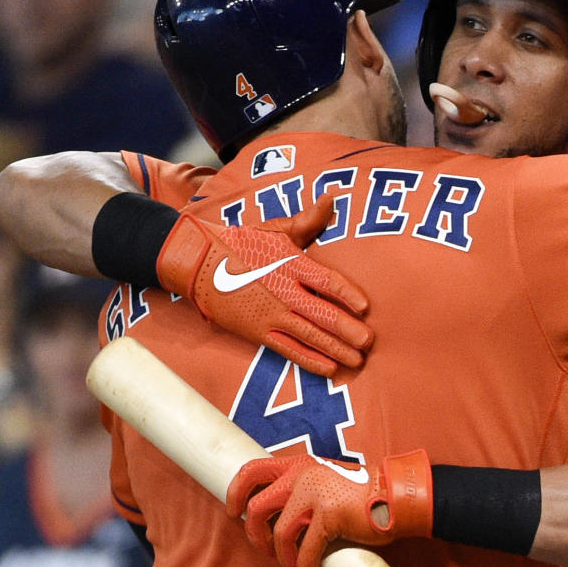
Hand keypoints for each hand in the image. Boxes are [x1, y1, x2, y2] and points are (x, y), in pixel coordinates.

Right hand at [156, 196, 372, 376]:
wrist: (199, 263)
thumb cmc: (243, 244)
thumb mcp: (276, 229)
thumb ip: (308, 221)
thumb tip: (333, 198)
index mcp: (290, 264)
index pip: (325, 280)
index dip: (346, 294)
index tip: (365, 306)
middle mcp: (282, 291)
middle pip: (320, 313)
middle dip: (346, 330)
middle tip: (368, 342)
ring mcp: (270, 314)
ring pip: (309, 336)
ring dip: (335, 350)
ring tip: (356, 361)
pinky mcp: (258, 331)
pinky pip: (288, 349)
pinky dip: (309, 360)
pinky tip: (329, 368)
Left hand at [225, 449, 432, 566]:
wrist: (398, 498)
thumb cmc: (364, 496)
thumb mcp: (326, 481)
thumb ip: (301, 491)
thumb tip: (275, 517)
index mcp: (298, 465)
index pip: (251, 470)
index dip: (235, 493)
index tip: (235, 514)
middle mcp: (302, 475)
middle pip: (256, 508)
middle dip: (256, 536)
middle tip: (268, 550)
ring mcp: (314, 493)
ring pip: (279, 534)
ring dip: (283, 558)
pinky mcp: (328, 514)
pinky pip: (305, 551)